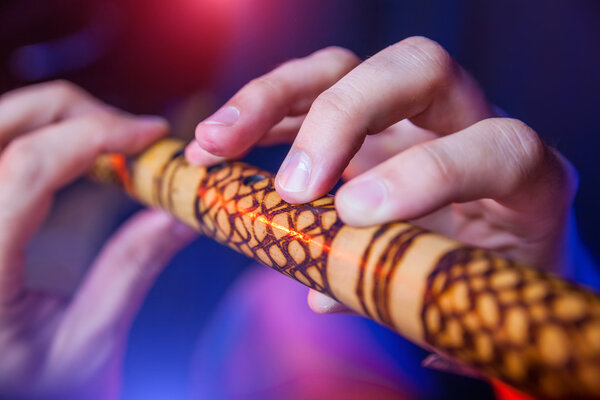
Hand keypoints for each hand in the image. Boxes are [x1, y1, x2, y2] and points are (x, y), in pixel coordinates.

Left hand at [0, 81, 196, 398]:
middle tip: (128, 133)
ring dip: (47, 120)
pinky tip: (66, 162)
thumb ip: (130, 271)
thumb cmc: (34, 397)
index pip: (29, 167)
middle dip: (70, 112)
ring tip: (102, 143)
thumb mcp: (86, 346)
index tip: (151, 136)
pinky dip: (29, 141)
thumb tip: (180, 216)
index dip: (98, 136)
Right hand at [185, 37, 576, 311]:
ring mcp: (409, 114)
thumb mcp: (470, 297)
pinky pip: (308, 94)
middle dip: (343, 116)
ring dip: (274, 100)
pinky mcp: (364, 120)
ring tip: (214, 142)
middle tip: (293, 188)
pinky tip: (215, 146)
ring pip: (346, 68)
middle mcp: (469, 122)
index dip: (428, 175)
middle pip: (418, 69)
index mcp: (523, 175)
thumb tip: (326, 295)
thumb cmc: (488, 275)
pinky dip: (258, 117)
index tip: (356, 216)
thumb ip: (412, 298)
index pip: (494, 147)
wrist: (496, 249)